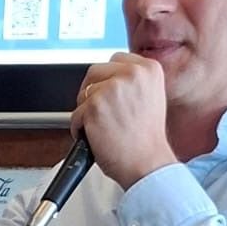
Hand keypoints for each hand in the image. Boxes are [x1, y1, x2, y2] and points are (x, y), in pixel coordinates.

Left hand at [72, 52, 177, 189]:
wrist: (148, 165)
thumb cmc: (147, 140)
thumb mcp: (150, 98)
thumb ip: (131, 83)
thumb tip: (107, 77)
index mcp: (149, 69)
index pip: (116, 60)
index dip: (109, 79)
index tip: (110, 93)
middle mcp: (132, 74)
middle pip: (95, 72)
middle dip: (93, 92)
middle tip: (103, 113)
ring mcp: (112, 88)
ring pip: (84, 93)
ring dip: (87, 111)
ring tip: (105, 128)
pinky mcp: (94, 105)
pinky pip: (76, 114)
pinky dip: (80, 128)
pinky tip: (97, 138)